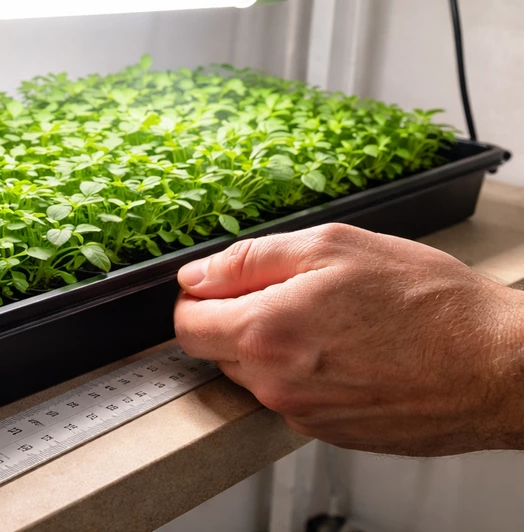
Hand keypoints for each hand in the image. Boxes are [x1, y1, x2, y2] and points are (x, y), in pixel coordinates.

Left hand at [173, 223, 523, 455]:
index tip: (220, 283)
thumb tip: (197, 273)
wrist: (498, 366)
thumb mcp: (331, 247)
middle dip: (237, 318)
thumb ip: (248, 260)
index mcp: (266, 334)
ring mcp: (303, 416)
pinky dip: (306, 372)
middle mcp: (276, 385)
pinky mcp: (331, 433)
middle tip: (291, 292)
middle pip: (218, 350)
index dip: (198, 296)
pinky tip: (349, 350)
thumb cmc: (429, 304)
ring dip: (274, 345)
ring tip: (330, 320)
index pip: (187, 325)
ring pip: (256, 374)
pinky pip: (293, 397)